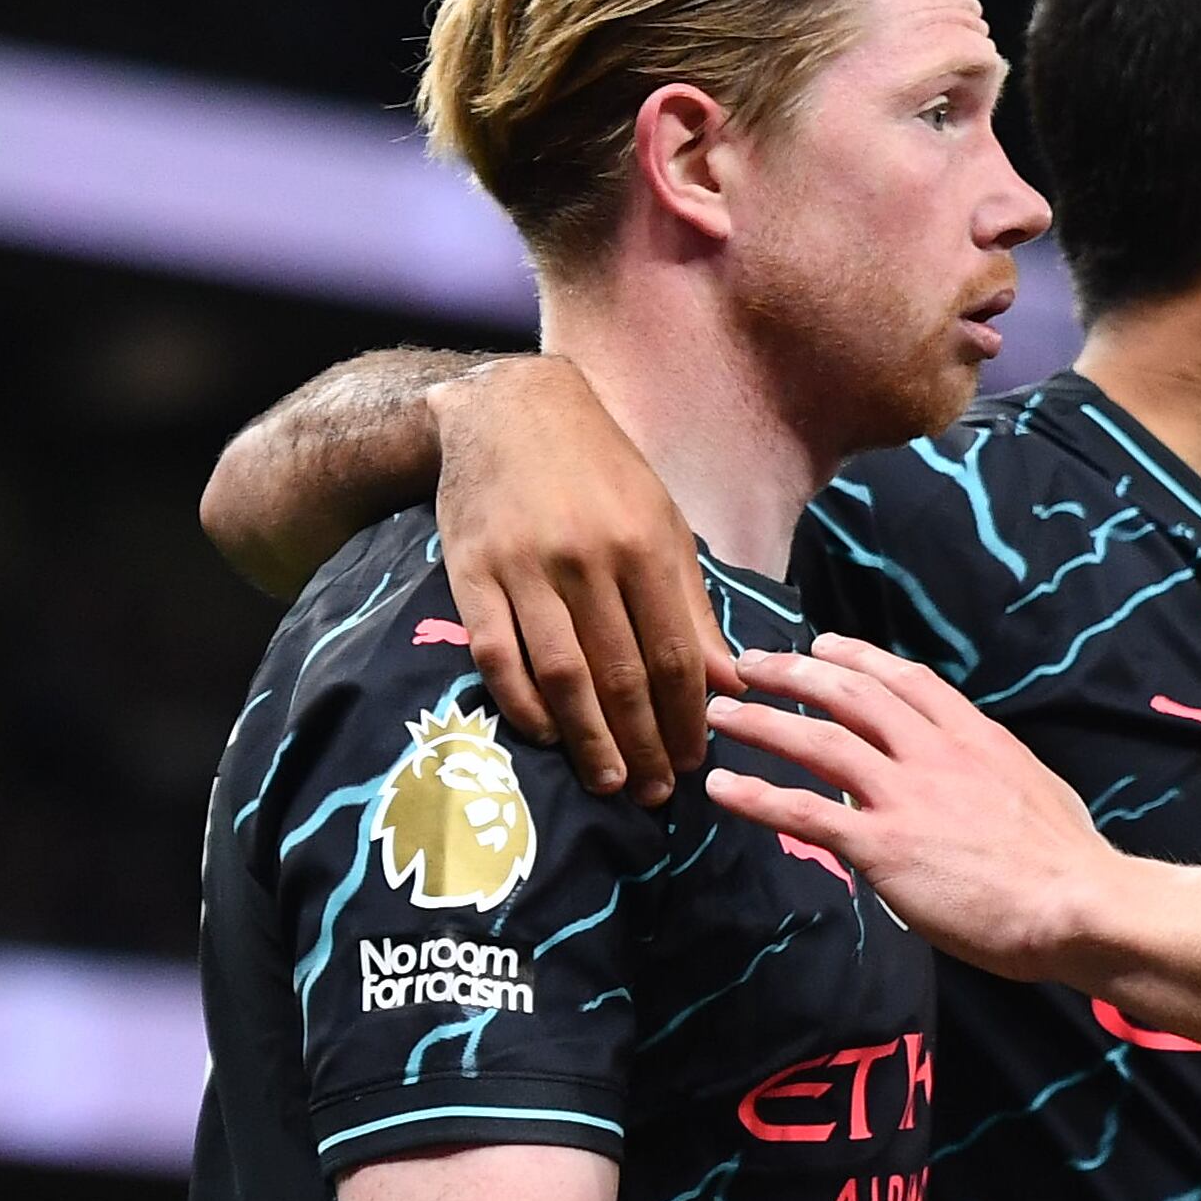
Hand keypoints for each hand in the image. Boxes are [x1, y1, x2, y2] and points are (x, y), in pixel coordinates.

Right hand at [432, 357, 730, 804]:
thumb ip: (692, 605)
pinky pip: (497, 654)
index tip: (697, 760)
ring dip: (588, 738)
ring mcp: (524, 567)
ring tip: (611, 781)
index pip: (676, 655)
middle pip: (622, 674)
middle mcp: (587, 559)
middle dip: (644, 742)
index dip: (687, 717)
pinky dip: (523, 704)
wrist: (508, 407)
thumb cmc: (603, 471)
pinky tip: (548, 736)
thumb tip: (730, 682)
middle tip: (657, 793)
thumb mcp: (664, 523)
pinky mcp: (470, 572)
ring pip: (562, 675)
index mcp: (646, 546)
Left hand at [701, 636, 1125, 976]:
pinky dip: (756, 795)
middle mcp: (934, 753)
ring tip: (720, 711)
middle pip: (851, 695)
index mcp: (976, 737)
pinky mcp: (882, 845)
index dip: (858, 658)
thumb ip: (996, 775)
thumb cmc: (1069, 861)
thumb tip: (980, 781)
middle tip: (751, 664)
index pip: (907, 680)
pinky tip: (722, 788)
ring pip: (818, 740)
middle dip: (794, 673)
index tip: (823, 647)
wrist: (1076, 902)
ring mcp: (906, 795)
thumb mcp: (1037, 790)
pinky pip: (804, 812)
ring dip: (761, 721)